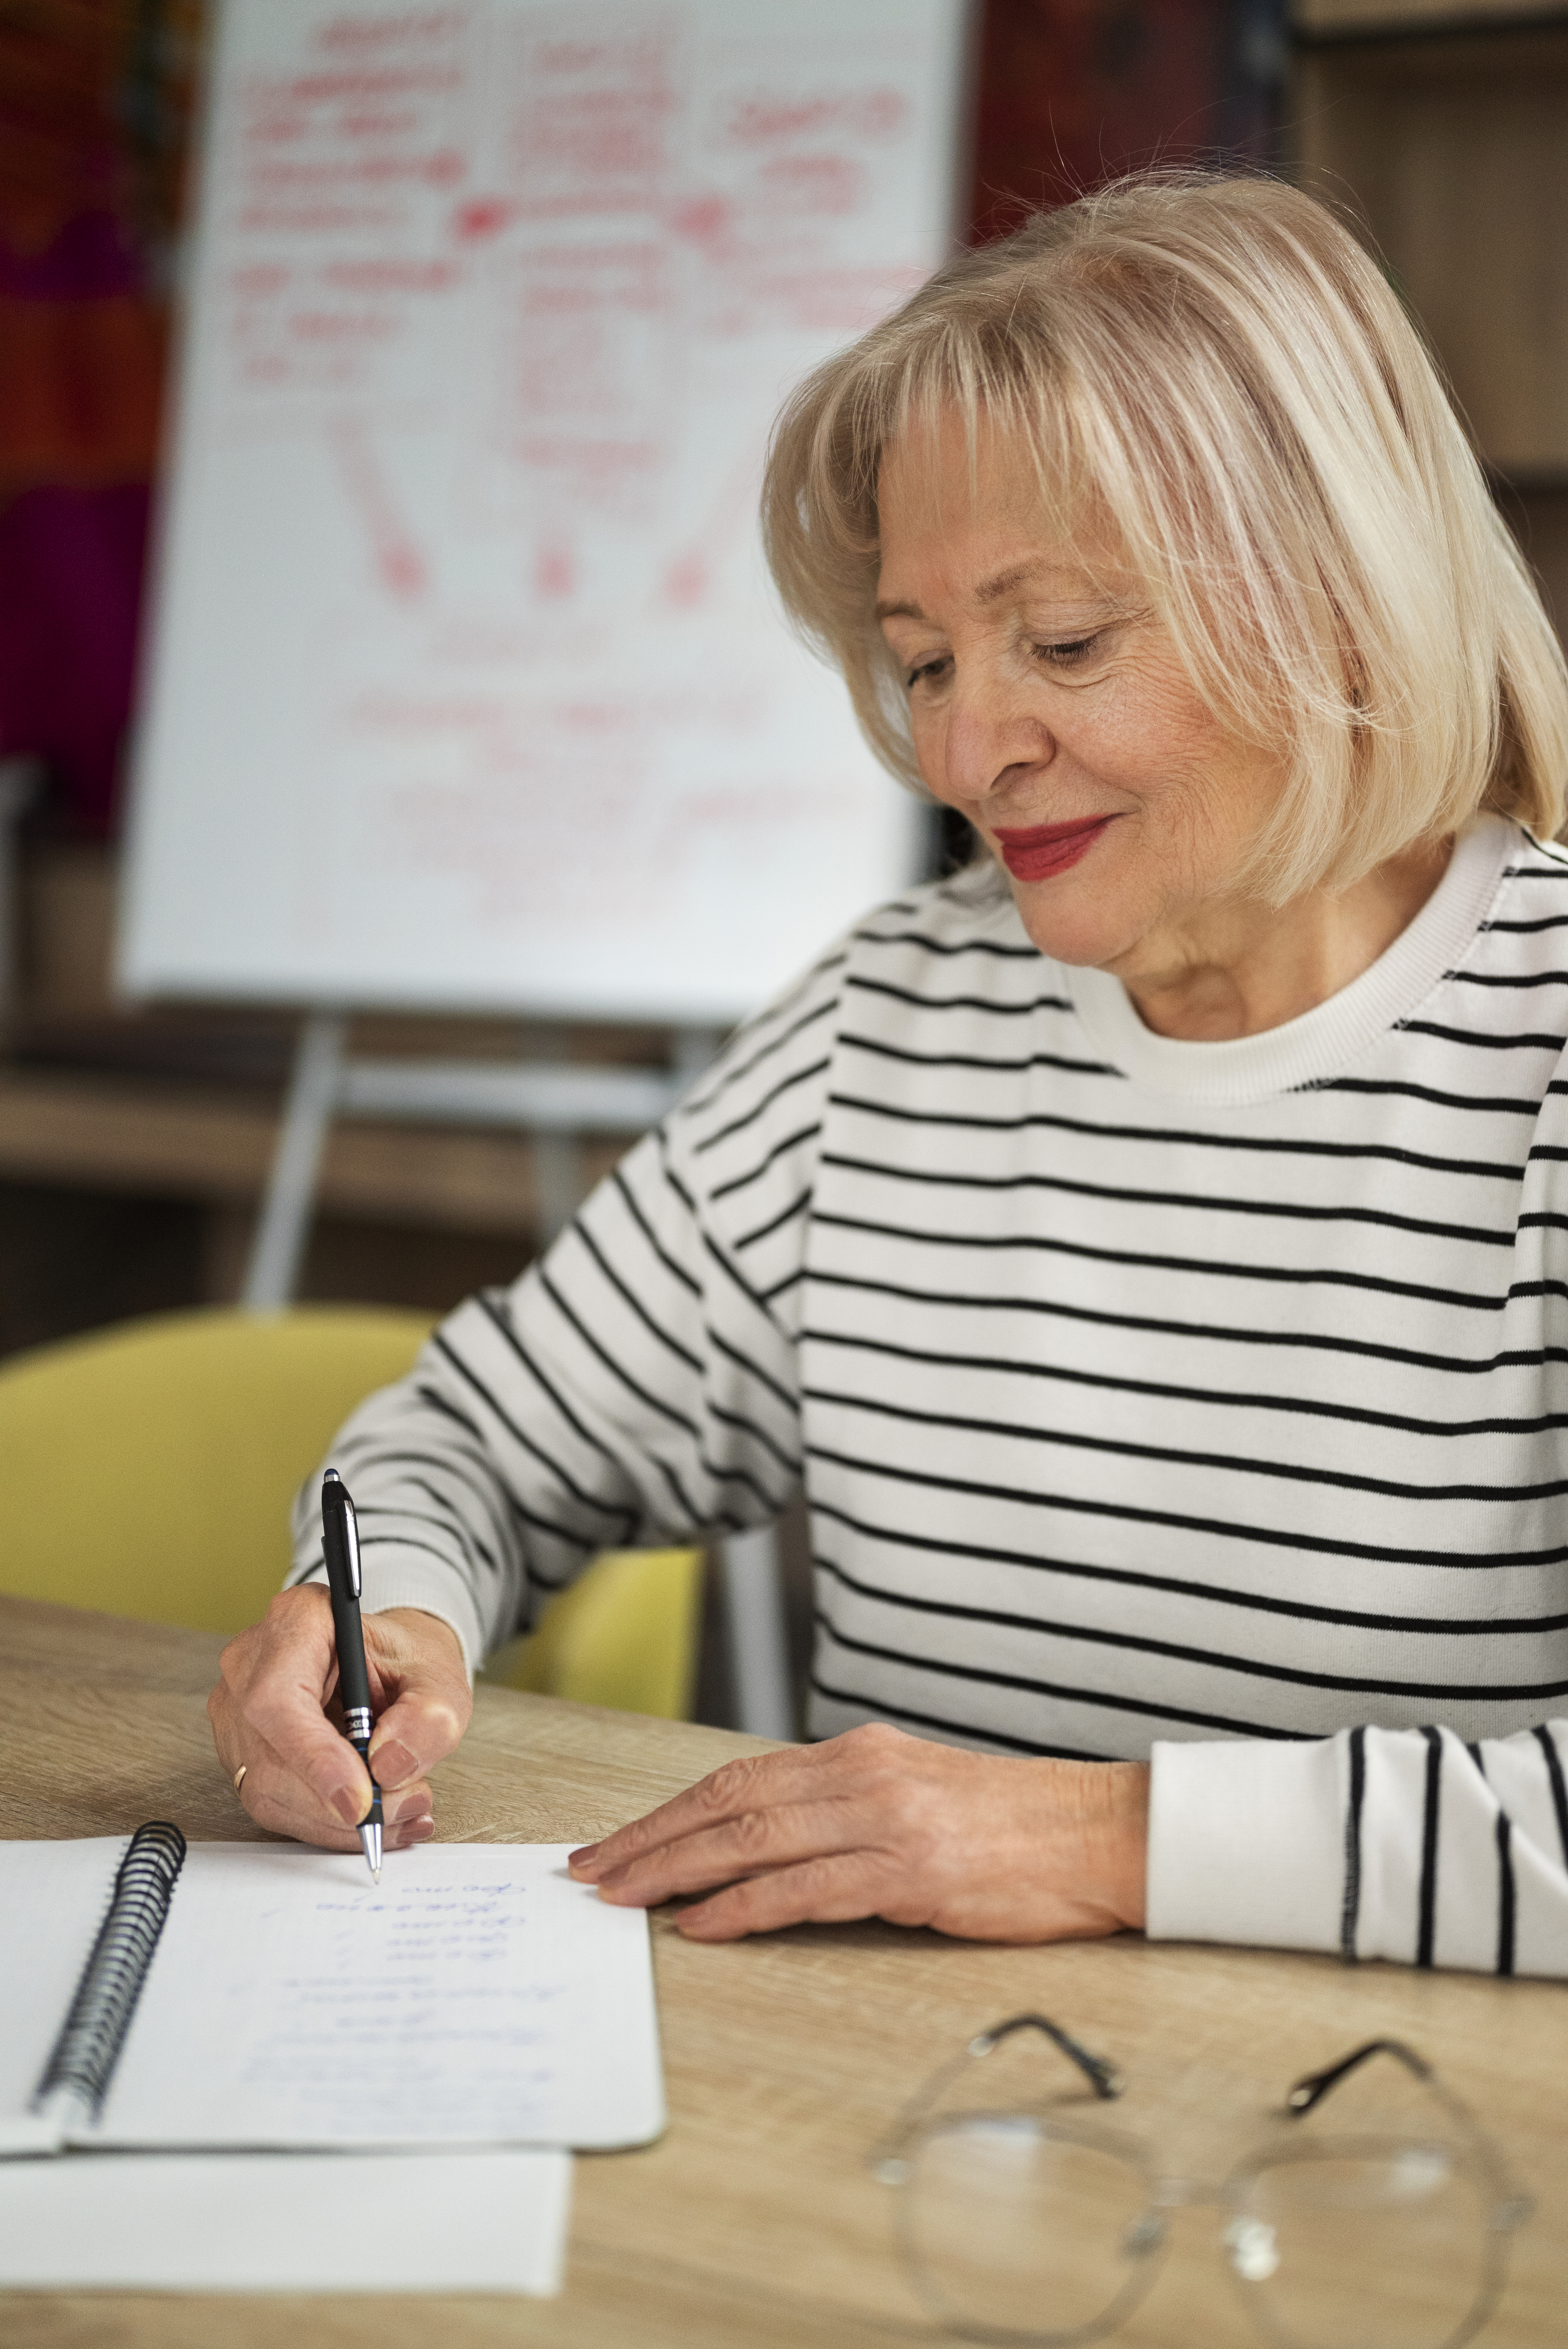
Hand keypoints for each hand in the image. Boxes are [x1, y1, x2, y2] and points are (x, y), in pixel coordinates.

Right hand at [208, 1586, 470, 1851]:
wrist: (393, 1666)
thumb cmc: (408, 1662)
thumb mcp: (441, 1680)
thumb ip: (428, 1718)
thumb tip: (387, 1766)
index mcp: (298, 1620)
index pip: (279, 1699)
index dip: (315, 1758)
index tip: (360, 1799)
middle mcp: (252, 1663)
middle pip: (272, 1755)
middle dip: (339, 1800)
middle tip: (404, 1806)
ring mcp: (238, 1710)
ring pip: (269, 1789)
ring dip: (337, 1819)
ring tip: (401, 1810)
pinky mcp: (242, 1751)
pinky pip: (274, 1804)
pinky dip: (327, 1823)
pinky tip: (376, 1817)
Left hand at [568, 1721, 1148, 1942]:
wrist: (1098, 1833)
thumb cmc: (1010, 1825)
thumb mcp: (914, 1794)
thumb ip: (845, 1808)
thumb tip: (771, 1842)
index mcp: (860, 1755)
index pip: (737, 1778)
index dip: (668, 1811)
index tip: (618, 1840)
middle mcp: (863, 1776)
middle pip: (728, 1803)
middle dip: (650, 1839)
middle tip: (592, 1871)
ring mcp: (887, 1822)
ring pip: (753, 1840)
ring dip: (677, 1871)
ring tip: (624, 1897)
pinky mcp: (913, 1873)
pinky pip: (806, 1889)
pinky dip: (744, 1907)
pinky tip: (703, 1925)